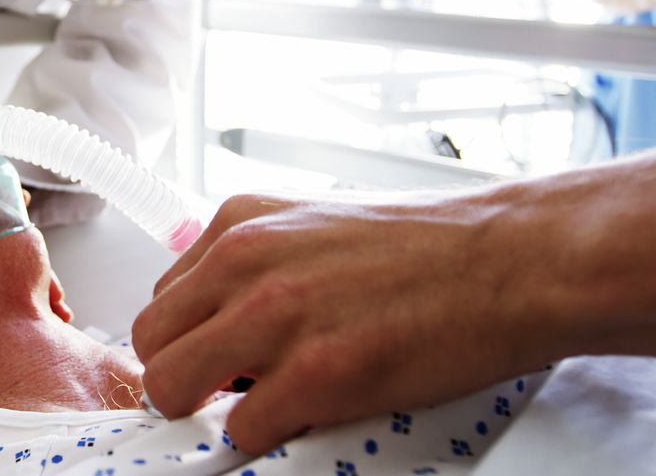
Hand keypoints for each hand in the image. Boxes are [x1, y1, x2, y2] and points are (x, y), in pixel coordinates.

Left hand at [132, 192, 556, 454]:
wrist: (509, 259)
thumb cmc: (426, 245)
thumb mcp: (313, 224)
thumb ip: (256, 261)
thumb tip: (220, 315)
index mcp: (240, 222)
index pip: (163, 295)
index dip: (187, 336)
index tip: (211, 355)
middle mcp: (244, 261)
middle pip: (150, 341)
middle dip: (179, 374)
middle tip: (219, 391)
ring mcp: (274, 317)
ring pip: (169, 386)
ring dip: (202, 410)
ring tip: (250, 407)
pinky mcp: (314, 374)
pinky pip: (239, 429)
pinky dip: (261, 436)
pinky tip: (301, 417)